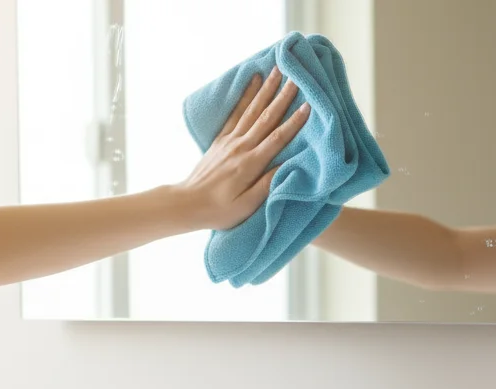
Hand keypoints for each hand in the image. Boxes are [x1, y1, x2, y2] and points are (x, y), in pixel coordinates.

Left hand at [180, 67, 310, 230]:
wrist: (187, 203)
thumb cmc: (220, 211)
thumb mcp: (246, 206)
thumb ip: (266, 185)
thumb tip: (286, 165)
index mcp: (250, 164)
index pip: (277, 138)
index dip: (294, 121)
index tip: (308, 105)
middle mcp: (241, 147)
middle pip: (266, 117)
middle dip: (283, 96)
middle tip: (297, 77)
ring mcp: (230, 140)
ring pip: (252, 109)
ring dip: (266, 89)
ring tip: (278, 71)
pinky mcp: (221, 139)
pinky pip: (236, 112)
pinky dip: (246, 95)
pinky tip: (254, 81)